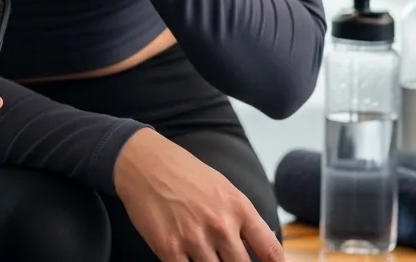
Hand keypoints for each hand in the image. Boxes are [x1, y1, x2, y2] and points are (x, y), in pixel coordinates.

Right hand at [113, 130, 282, 261]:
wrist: (144, 163)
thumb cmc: (184, 173)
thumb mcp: (223, 188)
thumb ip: (242, 218)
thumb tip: (262, 245)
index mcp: (239, 208)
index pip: (271, 252)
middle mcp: (221, 225)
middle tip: (226, 258)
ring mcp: (195, 238)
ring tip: (204, 254)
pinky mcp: (169, 249)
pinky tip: (187, 257)